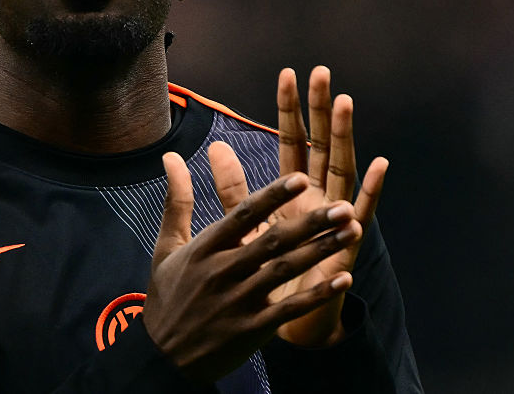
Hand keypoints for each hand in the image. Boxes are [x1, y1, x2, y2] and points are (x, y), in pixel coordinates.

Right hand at [143, 156, 361, 382]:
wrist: (161, 358)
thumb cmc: (167, 296)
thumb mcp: (166, 246)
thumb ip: (177, 200)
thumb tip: (171, 155)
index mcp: (205, 248)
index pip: (243, 215)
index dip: (273, 196)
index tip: (301, 178)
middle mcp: (223, 271)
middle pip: (273, 241)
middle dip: (311, 222)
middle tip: (343, 206)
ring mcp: (239, 302)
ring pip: (286, 270)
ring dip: (321, 251)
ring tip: (351, 232)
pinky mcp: (252, 329)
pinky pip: (290, 309)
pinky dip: (318, 294)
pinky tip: (344, 279)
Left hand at [212, 66, 388, 346]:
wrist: (283, 320)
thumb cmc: (267, 271)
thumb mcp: (246, 224)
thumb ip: (233, 188)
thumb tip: (215, 148)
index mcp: (292, 192)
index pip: (291, 141)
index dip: (289, 110)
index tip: (288, 74)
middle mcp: (317, 198)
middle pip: (320, 145)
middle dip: (321, 110)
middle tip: (322, 73)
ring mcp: (335, 217)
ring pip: (342, 169)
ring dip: (345, 137)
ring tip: (346, 103)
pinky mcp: (347, 244)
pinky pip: (364, 213)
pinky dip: (372, 189)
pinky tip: (380, 164)